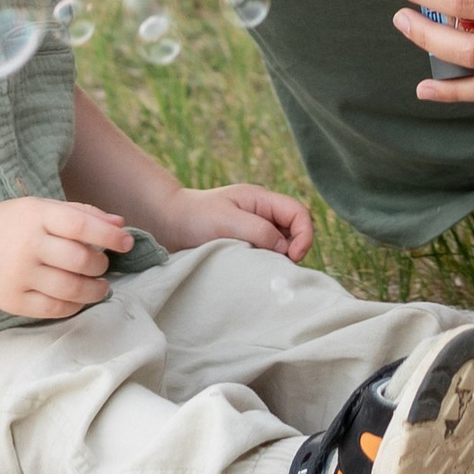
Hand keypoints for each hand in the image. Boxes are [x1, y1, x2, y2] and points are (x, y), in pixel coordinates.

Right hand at [0, 197, 129, 319]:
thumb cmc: (7, 225)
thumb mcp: (38, 208)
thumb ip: (80, 213)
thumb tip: (119, 225)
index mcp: (35, 215)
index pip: (81, 225)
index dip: (109, 236)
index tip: (127, 243)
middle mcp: (27, 245)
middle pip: (79, 259)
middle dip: (101, 264)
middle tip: (104, 265)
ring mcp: (19, 275)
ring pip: (71, 287)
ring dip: (95, 289)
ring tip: (100, 286)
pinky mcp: (13, 301)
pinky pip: (54, 308)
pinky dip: (74, 305)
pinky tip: (79, 298)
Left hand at [159, 182, 314, 260]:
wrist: (169, 223)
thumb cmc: (196, 216)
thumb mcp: (227, 220)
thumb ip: (258, 230)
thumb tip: (285, 248)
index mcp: (262, 200)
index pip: (298, 213)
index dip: (304, 234)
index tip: (292, 256)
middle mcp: (263, 214)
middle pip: (295, 230)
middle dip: (295, 250)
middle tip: (278, 268)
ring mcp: (255, 229)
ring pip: (283, 246)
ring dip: (279, 260)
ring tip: (263, 271)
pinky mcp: (246, 245)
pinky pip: (266, 255)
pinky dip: (266, 265)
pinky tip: (255, 273)